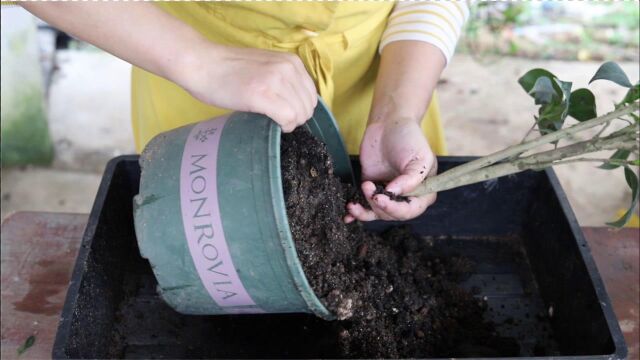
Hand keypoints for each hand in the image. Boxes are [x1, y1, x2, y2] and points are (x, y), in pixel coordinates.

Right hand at [178, 45, 316, 132]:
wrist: (202, 64)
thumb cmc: (229, 69)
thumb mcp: (266, 67)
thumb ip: (284, 80)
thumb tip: (297, 105)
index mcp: (291, 61)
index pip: (311, 95)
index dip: (300, 109)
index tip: (285, 113)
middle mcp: (288, 68)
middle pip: (307, 107)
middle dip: (296, 118)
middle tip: (277, 120)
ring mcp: (276, 81)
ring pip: (299, 114)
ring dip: (289, 123)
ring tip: (273, 121)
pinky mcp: (262, 95)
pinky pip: (287, 118)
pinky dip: (284, 126)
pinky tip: (273, 124)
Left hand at [345, 118, 436, 221]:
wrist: (389, 124)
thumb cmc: (409, 138)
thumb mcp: (419, 158)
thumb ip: (411, 179)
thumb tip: (394, 194)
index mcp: (424, 192)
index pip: (411, 210)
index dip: (395, 209)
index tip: (380, 198)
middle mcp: (407, 196)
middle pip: (392, 214)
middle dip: (378, 206)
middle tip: (368, 188)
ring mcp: (388, 194)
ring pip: (377, 214)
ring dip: (365, 211)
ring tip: (355, 200)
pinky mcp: (372, 189)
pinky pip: (365, 206)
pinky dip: (356, 213)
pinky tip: (347, 216)